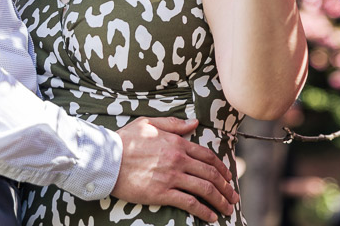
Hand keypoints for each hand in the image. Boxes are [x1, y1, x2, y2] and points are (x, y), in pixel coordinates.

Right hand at [111, 117, 237, 219]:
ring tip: (227, 208)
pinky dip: (203, 210)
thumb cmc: (124, 140)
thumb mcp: (150, 123)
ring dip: (219, 200)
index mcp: (177, 142)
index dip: (222, 168)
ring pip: (204, 189)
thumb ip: (174, 123)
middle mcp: (178, 159)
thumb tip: (194, 123)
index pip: (207, 156)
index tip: (229, 177)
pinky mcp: (162, 193)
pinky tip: (211, 217)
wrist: (106, 159)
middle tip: (233, 197)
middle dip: (226, 187)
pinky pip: (189, 203)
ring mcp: (171, 176)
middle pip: (210, 174)